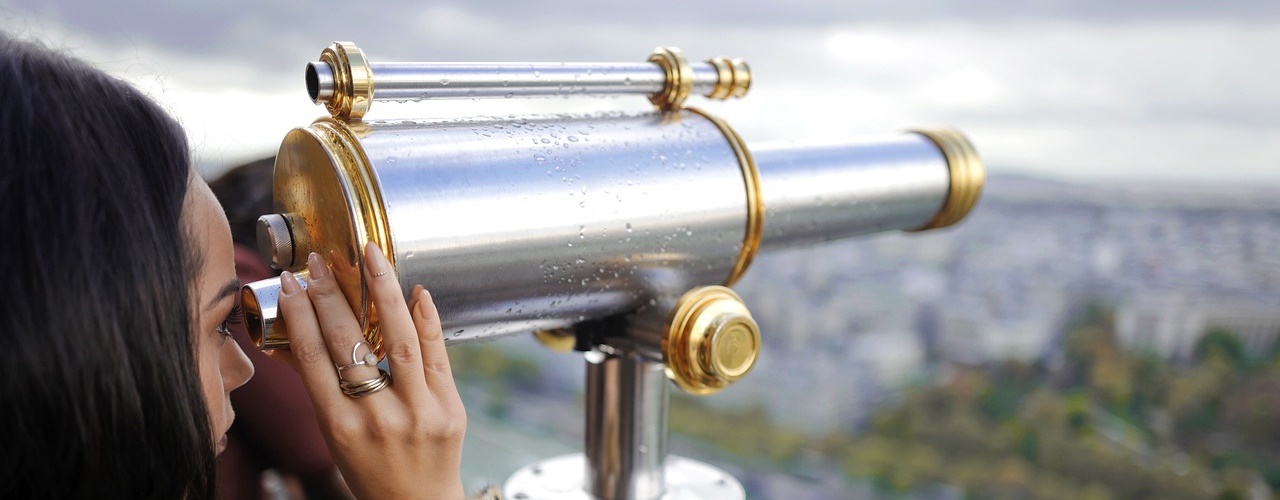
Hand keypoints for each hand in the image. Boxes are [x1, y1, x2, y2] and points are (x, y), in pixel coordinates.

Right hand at [273, 242, 465, 499]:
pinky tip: (417, 291)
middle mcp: (376, 417)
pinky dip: (427, 320)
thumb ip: (325, 387)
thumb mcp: (335, 434)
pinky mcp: (450, 408)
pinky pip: (437, 355)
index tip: (292, 281)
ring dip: (383, 291)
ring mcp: (417, 412)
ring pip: (397, 340)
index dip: (298, 313)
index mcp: (338, 425)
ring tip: (371, 256)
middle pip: (348, 341)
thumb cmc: (370, 467)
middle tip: (323, 260)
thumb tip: (307, 328)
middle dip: (332, 294)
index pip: (311, 356)